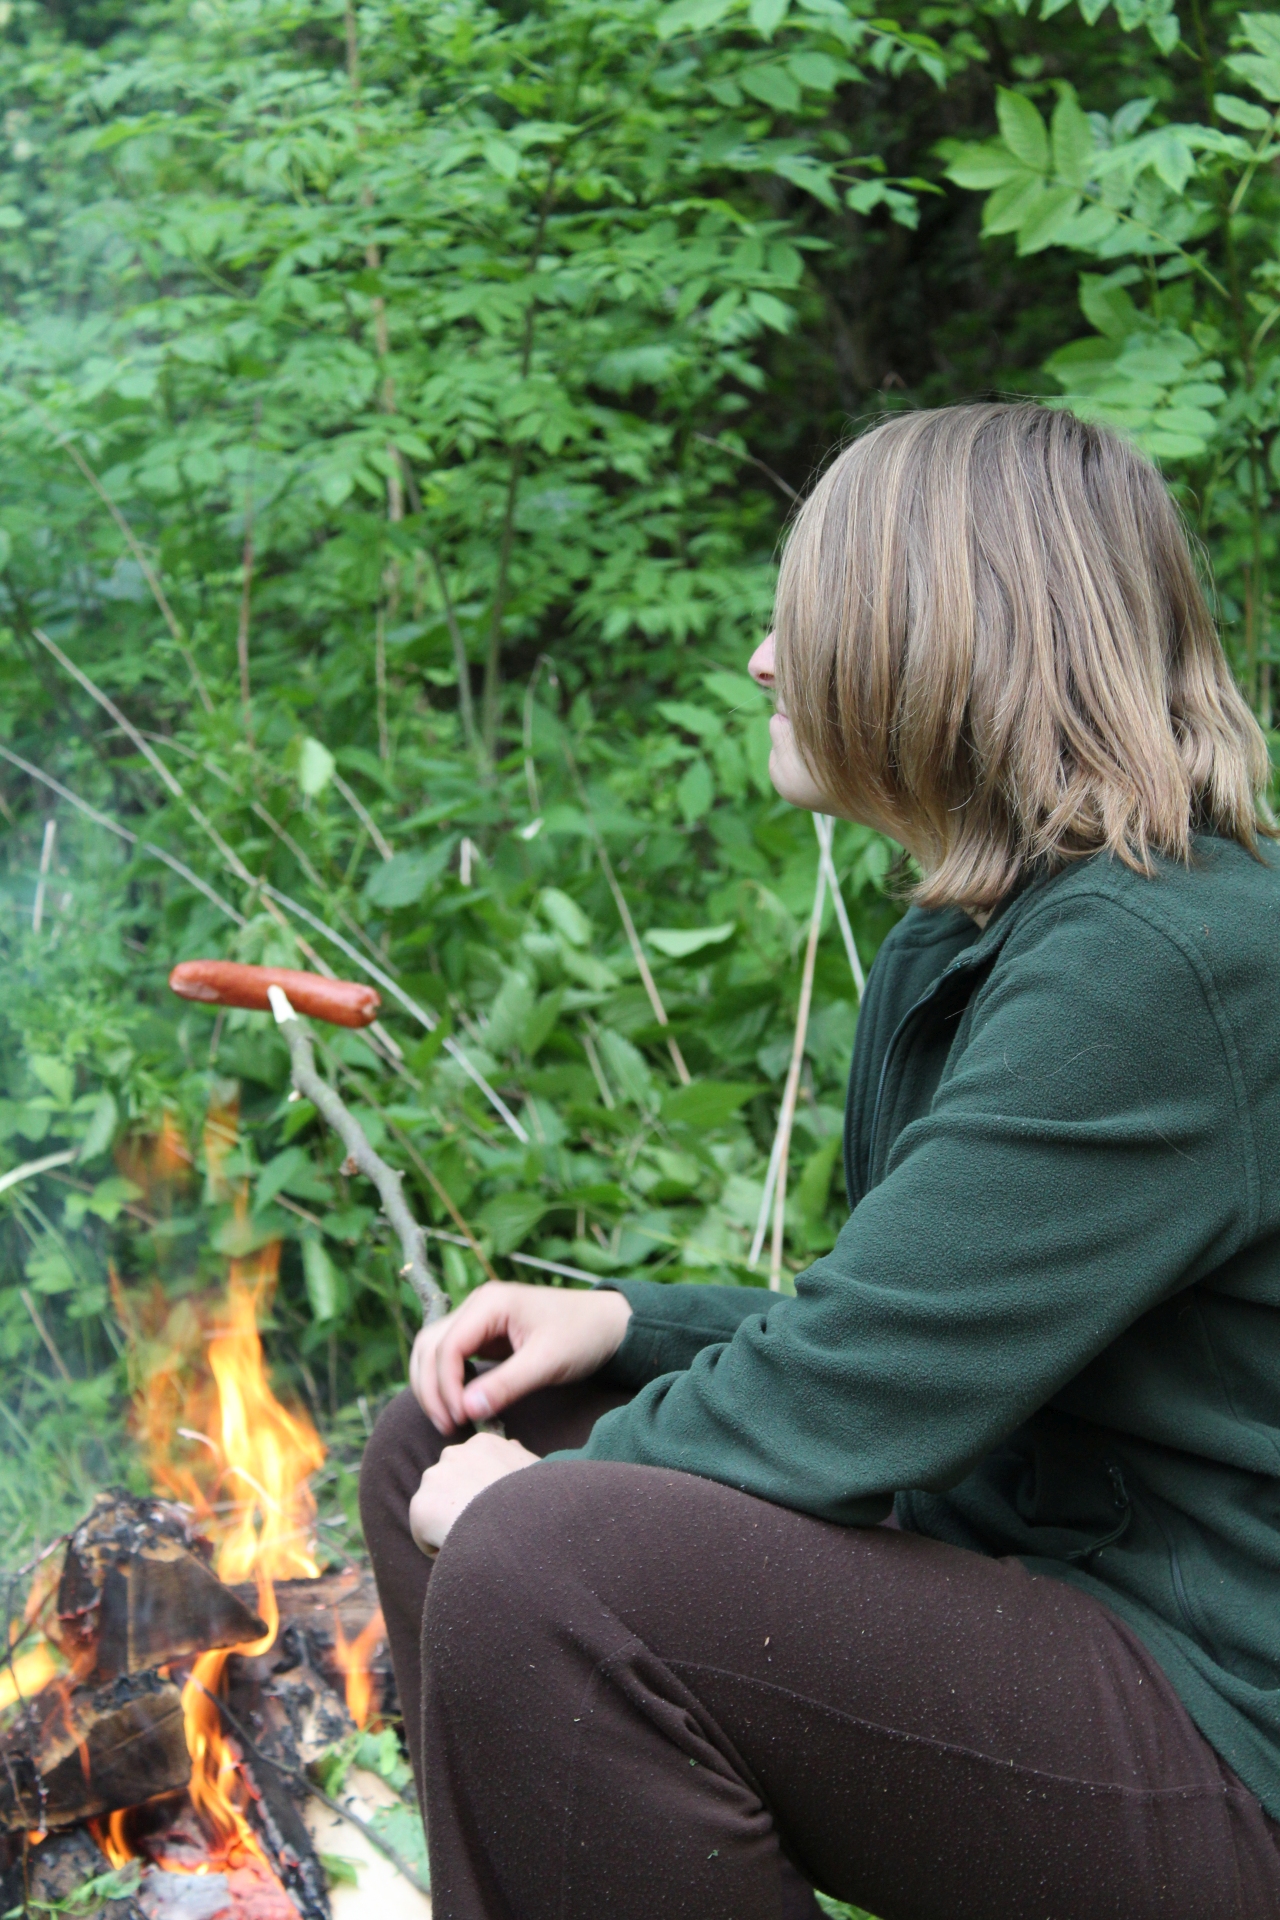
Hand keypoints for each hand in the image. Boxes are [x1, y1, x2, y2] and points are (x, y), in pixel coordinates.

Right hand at [409, 1281, 632, 1433]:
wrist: (609, 1323)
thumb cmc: (583, 1335)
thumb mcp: (548, 1362)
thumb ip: (506, 1385)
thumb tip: (465, 1410)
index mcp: (490, 1303)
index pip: (446, 1346)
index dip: (446, 1386)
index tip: (460, 1419)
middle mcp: (477, 1306)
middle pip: (429, 1346)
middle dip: (431, 1388)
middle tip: (448, 1426)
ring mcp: (478, 1319)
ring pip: (433, 1351)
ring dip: (433, 1385)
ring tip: (448, 1421)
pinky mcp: (484, 1335)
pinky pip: (450, 1357)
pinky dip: (446, 1381)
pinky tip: (458, 1407)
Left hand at [409, 1431, 538, 1555]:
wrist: (522, 1527)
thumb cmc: (537, 1502)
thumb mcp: (535, 1472)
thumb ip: (518, 1457)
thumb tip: (513, 1445)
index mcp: (482, 1444)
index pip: (470, 1467)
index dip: (482, 1493)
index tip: (496, 1509)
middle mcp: (454, 1453)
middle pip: (450, 1486)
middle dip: (461, 1503)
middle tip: (484, 1527)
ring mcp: (435, 1478)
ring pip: (435, 1510)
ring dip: (448, 1523)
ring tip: (473, 1540)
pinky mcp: (421, 1506)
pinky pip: (425, 1535)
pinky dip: (438, 1547)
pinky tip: (461, 1550)